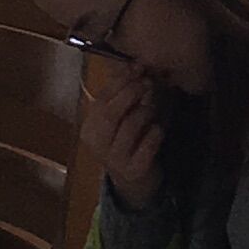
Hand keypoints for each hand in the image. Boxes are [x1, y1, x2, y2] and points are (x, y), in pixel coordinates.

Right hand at [90, 66, 167, 205]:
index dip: (120, 80)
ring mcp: (114, 160)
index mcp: (90, 127)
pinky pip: (147, 146)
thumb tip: (134, 65)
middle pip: (110, 114)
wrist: (133, 182)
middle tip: (147, 81)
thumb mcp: (120, 119)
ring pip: (129, 128)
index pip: (101, 99)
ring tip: (154, 106)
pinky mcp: (134, 170)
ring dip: (144, 112)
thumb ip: (123, 96)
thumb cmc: (127, 143)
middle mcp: (97, 144)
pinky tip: (158, 129)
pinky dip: (155, 133)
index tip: (137, 66)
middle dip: (130, 93)